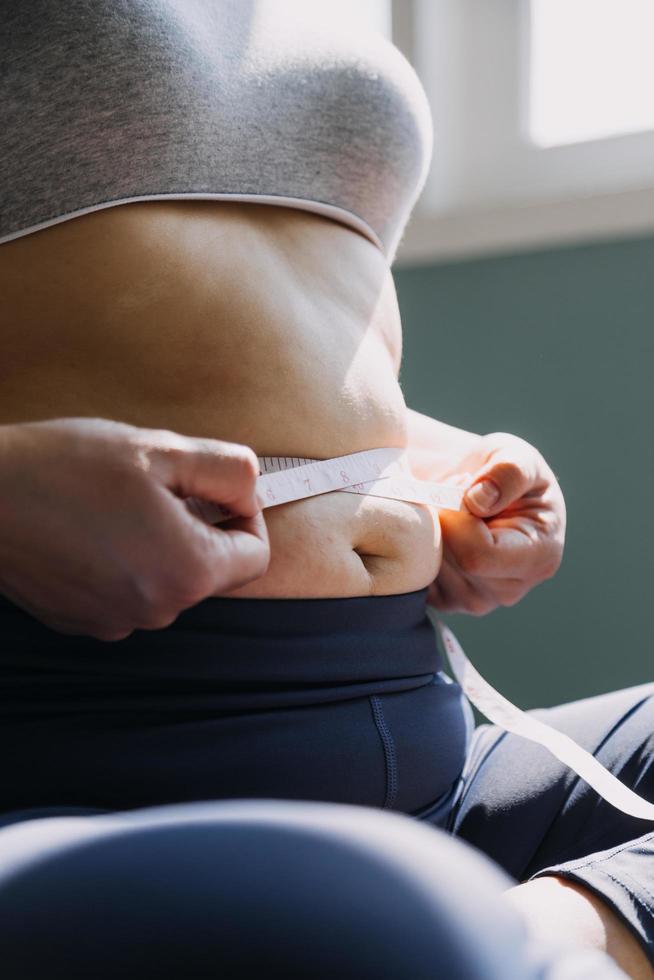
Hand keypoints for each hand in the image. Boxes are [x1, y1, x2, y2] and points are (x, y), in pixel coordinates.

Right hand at [0, 417, 269, 639]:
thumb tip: (252, 490)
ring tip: (116, 504)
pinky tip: (91, 527)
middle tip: (157, 485)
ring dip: (159, 542)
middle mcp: (156, 610)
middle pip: (211, 570)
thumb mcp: (160, 449)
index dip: (245, 515)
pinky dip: (124, 561)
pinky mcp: (82, 620)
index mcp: (186, 572)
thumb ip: (228, 470)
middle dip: (198, 525)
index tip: (217, 490)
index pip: (256, 557)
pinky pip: (129, 590)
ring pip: (168, 579)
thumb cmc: (63, 468)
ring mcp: (115, 621)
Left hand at [427, 432, 565, 614]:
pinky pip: (414, 581)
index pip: (479, 555)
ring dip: (426, 534)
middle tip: (450, 495)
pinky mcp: (445, 601)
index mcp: (540, 556)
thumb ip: (508, 471)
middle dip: (441, 523)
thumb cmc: (504, 471)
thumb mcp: (517, 454)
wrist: (477, 488)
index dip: (456, 519)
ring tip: (445, 511)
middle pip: (451, 565)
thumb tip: (477, 501)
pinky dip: (414, 551)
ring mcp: (476, 600)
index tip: (457, 486)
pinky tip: (435, 530)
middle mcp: (509, 589)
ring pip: (428, 573)